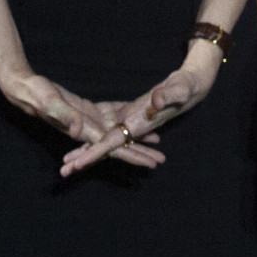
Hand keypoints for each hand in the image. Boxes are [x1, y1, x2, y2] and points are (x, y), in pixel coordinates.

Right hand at [0, 69, 163, 170]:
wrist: (24, 87)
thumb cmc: (36, 94)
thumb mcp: (51, 103)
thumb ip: (65, 116)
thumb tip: (79, 131)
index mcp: (85, 131)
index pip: (114, 149)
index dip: (134, 156)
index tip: (151, 164)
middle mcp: (89, 130)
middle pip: (119, 146)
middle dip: (140, 153)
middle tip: (161, 161)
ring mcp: (88, 120)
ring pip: (117, 132)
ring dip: (135, 138)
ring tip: (156, 141)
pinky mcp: (86, 109)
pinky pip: (110, 115)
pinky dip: (124, 118)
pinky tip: (136, 117)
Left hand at [58, 41, 220, 176]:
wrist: (194, 85)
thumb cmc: (188, 86)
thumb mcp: (180, 88)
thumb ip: (169, 95)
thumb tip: (156, 101)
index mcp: (138, 125)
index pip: (113, 143)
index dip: (94, 153)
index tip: (77, 165)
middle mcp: (132, 128)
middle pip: (104, 147)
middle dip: (84, 159)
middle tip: (62, 172)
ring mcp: (130, 121)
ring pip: (104, 140)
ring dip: (86, 151)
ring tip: (67, 163)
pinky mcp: (129, 113)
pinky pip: (110, 127)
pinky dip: (97, 135)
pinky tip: (82, 139)